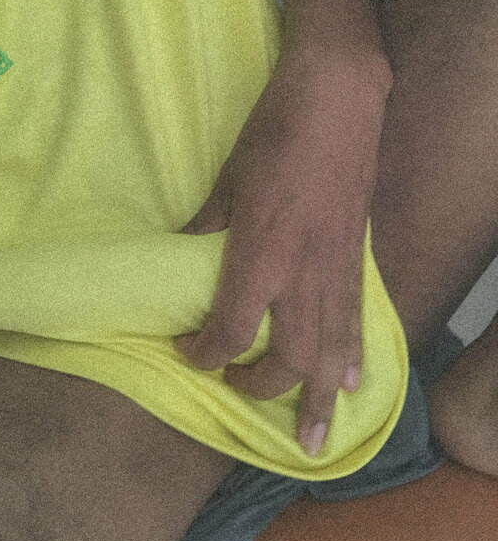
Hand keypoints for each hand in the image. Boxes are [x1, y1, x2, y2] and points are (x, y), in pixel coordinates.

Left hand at [174, 44, 391, 456]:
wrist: (338, 100)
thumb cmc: (275, 131)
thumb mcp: (229, 179)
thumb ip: (208, 225)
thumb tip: (183, 251)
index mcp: (260, 253)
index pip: (229, 328)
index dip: (205, 352)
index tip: (188, 352)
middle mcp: (300, 274)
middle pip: (286, 357)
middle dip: (261, 387)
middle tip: (240, 392)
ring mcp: (335, 268)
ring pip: (329, 351)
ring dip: (320, 398)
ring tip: (317, 440)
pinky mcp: (357, 257)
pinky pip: (355, 320)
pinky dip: (351, 355)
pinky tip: (352, 381)